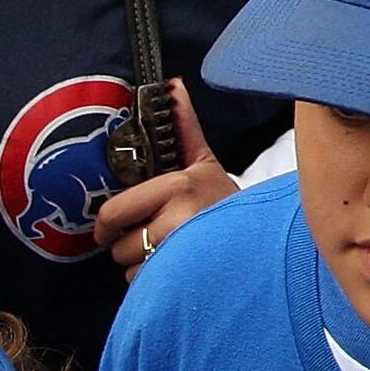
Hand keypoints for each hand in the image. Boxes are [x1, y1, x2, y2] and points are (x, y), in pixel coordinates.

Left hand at [91, 85, 238, 282]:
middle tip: (154, 235)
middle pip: (119, 245)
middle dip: (130, 244)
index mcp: (178, 185)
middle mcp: (178, 218)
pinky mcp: (184, 280)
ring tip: (170, 250)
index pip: (112, 213)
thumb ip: (184, 127)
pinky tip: (176, 268)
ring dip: (143, 265)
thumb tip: (172, 85)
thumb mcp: (204, 162)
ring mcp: (181, 253)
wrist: (261, 242)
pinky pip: (147, 286)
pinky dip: (155, 282)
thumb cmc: (224, 204)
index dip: (108, 225)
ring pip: (131, 268)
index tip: (114, 227)